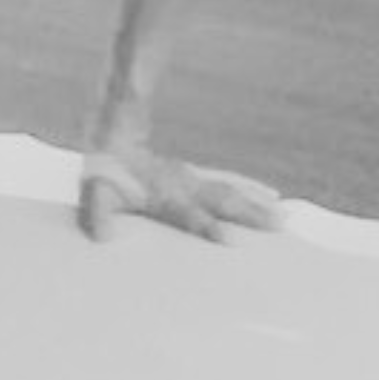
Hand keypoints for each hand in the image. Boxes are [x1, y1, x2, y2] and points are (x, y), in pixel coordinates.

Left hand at [78, 144, 282, 243]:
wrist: (112, 139)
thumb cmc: (103, 175)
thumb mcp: (93, 194)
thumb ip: (97, 214)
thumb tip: (101, 236)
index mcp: (161, 196)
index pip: (187, 214)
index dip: (206, 226)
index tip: (229, 240)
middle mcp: (183, 186)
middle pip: (222, 200)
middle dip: (250, 214)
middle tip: (279, 226)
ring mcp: (193, 179)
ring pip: (232, 190)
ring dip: (258, 202)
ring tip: (284, 215)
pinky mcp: (197, 176)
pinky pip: (230, 181)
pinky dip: (252, 187)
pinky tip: (272, 194)